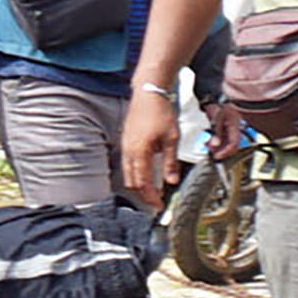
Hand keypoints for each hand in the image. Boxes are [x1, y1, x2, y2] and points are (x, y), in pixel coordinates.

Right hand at [121, 88, 177, 207]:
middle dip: (143, 194)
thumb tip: (172, 180)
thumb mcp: (172, 138)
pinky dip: (136, 174)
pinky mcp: (126, 142)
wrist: (148, 93)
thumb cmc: (160, 111)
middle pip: (132, 182)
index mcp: (140, 152)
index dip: (151, 197)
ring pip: (128, 174)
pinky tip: (146, 174)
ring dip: (139, 185)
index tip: (159, 205)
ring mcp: (125, 147)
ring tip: (152, 190)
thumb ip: (170, 161)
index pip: (143, 183)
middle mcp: (129, 151)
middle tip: (156, 201)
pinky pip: (127, 164)